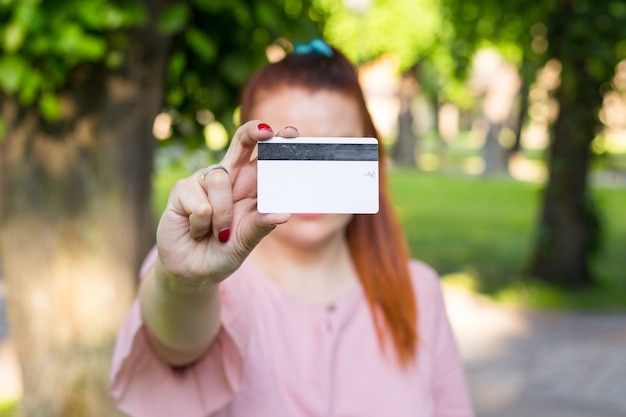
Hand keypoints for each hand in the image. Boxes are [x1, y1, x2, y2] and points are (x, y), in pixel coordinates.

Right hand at [155, 121, 296, 285]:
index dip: (277, 142)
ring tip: (218, 234)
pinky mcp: (182, 190)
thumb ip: (261, 226)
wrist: (192, 273)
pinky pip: (199, 201)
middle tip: (265, 132)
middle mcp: (229, 178)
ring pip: (219, 180)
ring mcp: (204, 181)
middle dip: (253, 132)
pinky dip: (200, 223)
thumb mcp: (246, 242)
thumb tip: (284, 214)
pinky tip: (196, 231)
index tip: (292, 134)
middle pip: (241, 142)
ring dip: (222, 214)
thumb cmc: (223, 253)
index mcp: (251, 186)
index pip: (265, 157)